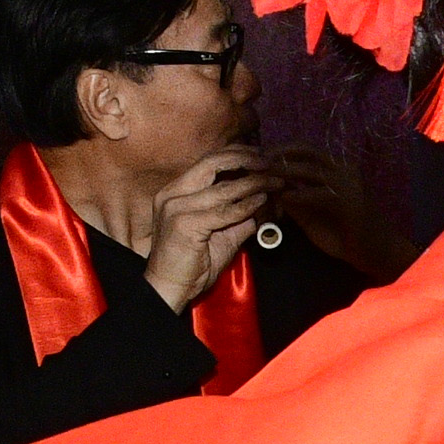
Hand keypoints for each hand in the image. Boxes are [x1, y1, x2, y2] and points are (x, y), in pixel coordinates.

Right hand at [134, 154, 272, 308]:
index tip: (259, 155)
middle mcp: (172, 195)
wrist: (169, 288)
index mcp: (175, 192)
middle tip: (269, 162)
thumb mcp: (218, 233)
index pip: (207, 161)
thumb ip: (237, 215)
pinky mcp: (185, 224)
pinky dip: (246, 205)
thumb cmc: (191, 263)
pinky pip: (224, 211)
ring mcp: (176, 208)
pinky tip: (262, 201)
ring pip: (223, 188)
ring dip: (254, 183)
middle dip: (245, 159)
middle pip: (212, 163)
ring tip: (274, 182)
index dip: (235, 154)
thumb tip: (263, 201)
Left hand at [245, 148, 370, 270]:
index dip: (282, 151)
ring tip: (264, 176)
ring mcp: (348, 184)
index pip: (306, 150)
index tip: (260, 157)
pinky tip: (284, 198)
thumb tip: (274, 191)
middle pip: (307, 151)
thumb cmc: (348, 236)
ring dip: (286, 171)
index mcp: (337, 169)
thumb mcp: (315, 216)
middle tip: (257, 162)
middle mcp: (344, 170)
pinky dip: (300, 194)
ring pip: (312, 169)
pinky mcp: (349, 202)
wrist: (378, 252)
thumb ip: (297, 203)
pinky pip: (320, 194)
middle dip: (280, 154)